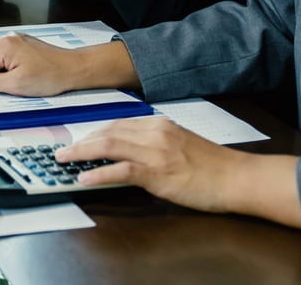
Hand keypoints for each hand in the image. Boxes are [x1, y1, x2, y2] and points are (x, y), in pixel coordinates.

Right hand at [0, 32, 82, 95]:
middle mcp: (7, 40)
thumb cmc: (51, 76)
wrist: (74, 69)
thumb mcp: (17, 86)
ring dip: (2, 79)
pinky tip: (24, 79)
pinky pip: (6, 63)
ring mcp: (15, 43)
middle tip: (12, 88)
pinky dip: (8, 74)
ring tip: (25, 83)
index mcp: (3, 47)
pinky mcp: (22, 48)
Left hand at [58, 118, 300, 223]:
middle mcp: (155, 131)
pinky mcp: (158, 173)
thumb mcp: (181, 145)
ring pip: (109, 145)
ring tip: (64, 160)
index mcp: (160, 124)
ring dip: (82, 152)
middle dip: (82, 141)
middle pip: (108, 131)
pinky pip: (121, 170)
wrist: (237, 177)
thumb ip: (157, 143)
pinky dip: (99, 173)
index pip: (118, 124)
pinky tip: (85, 178)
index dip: (95, 132)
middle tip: (63, 150)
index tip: (80, 140)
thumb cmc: (213, 166)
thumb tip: (132, 152)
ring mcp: (155, 151)